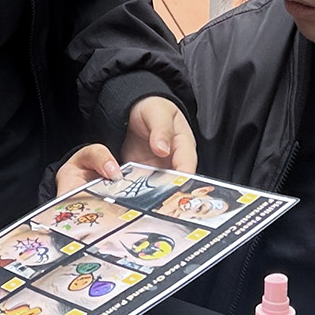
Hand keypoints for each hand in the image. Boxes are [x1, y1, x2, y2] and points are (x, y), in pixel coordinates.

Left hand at [54, 97, 197, 194]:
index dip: (182, 177)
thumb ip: (161, 129)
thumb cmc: (151, 107)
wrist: (133, 108)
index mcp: (183, 145)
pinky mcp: (142, 174)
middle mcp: (173, 162)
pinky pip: (141, 187)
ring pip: (157, 189)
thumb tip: (163, 148)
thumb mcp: (158, 112)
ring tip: (142, 207)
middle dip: (167, 194)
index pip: (187, 165)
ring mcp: (157, 170)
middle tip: (158, 205)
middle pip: (174, 182)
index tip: (175, 187)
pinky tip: (127, 200)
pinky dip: (135, 194)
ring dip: (151, 198)